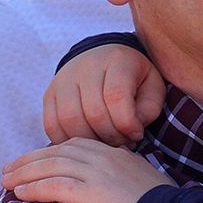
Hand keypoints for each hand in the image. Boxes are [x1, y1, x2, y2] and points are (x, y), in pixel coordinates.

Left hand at [2, 137, 172, 202]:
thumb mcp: (144, 186)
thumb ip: (124, 181)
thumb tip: (110, 191)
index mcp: (119, 155)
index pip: (77, 145)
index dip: (50, 152)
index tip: (33, 161)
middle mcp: (107, 158)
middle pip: (59, 151)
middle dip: (30, 159)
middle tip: (8, 169)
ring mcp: (99, 173)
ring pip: (53, 166)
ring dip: (25, 173)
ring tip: (5, 181)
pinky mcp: (93, 192)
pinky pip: (56, 186)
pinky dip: (34, 188)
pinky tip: (19, 195)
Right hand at [44, 44, 164, 145]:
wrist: (105, 58)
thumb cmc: (134, 78)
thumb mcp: (153, 87)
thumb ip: (148, 110)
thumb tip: (130, 131)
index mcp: (117, 60)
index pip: (116, 96)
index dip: (127, 123)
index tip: (137, 134)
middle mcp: (86, 67)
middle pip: (93, 112)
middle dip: (111, 136)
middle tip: (122, 143)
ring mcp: (63, 80)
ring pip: (69, 120)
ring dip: (89, 142)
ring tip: (106, 144)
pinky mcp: (49, 94)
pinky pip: (51, 125)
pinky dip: (68, 141)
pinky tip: (86, 144)